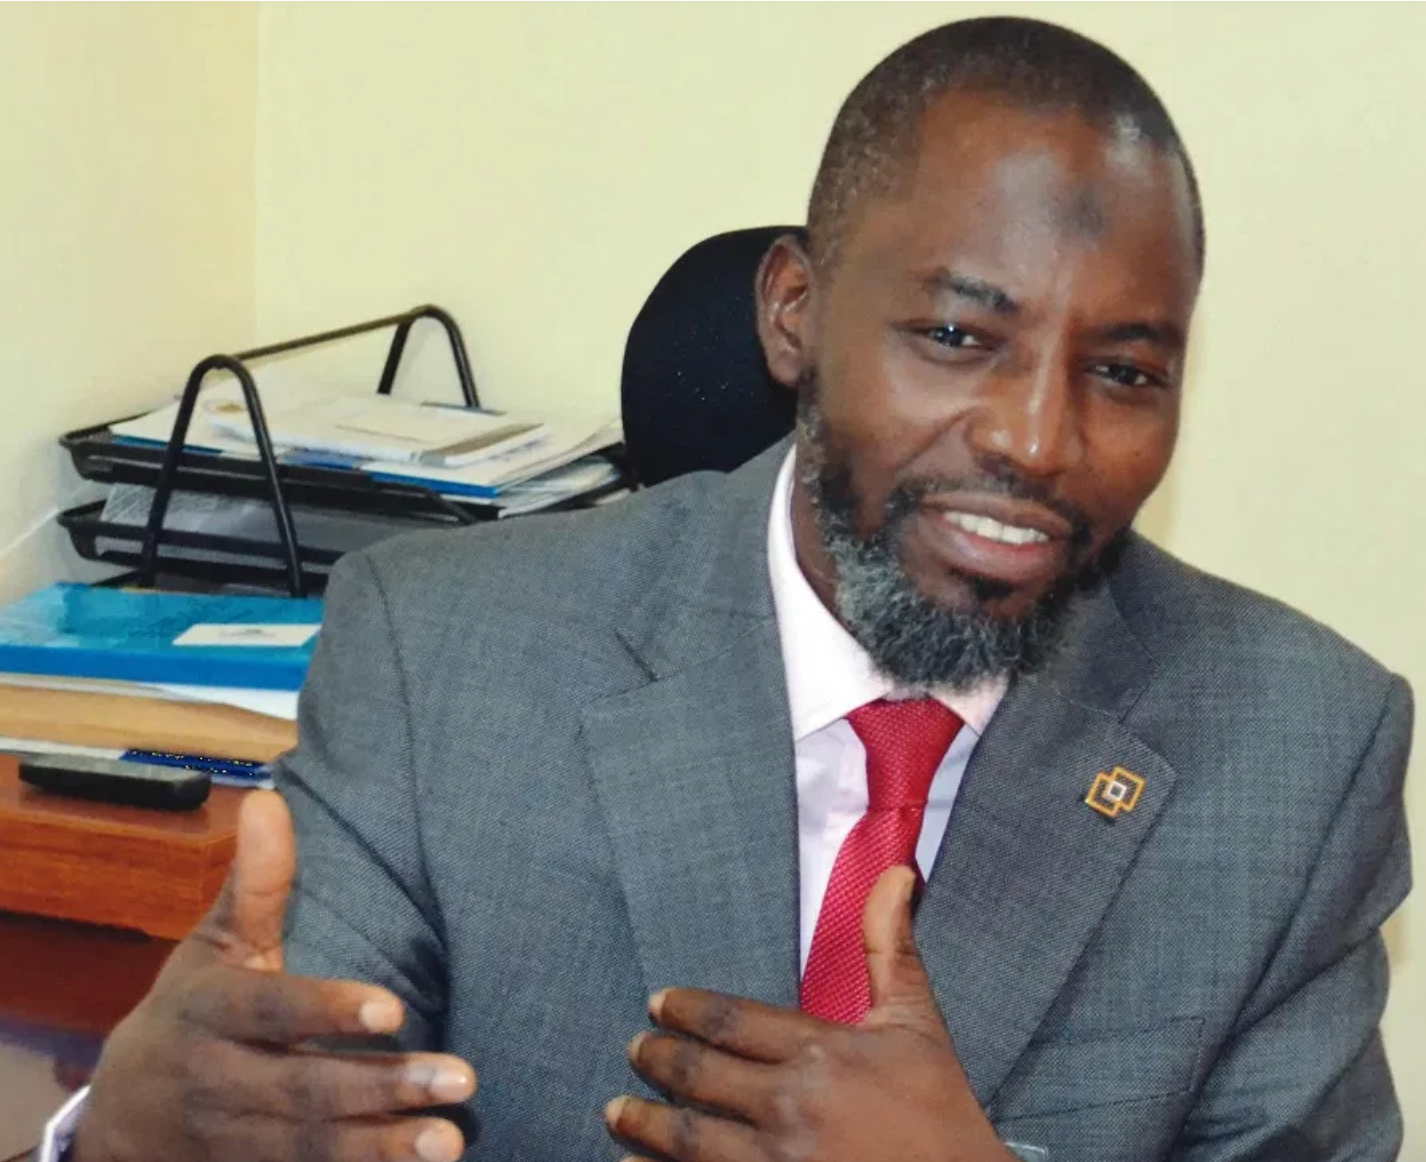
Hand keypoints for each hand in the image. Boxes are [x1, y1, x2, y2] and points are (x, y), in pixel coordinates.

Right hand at [73, 791, 475, 1161]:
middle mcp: (215, 1082)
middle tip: (459, 1079)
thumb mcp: (212, 945)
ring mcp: (229, 1141)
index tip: (394, 1007)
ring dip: (381, 1147)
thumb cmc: (192, 1009)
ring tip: (449, 1140)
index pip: (270, 1012)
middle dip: (382, 1087)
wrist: (122, 1116)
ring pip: (309, 1149)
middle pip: (302, 1089)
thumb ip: (252, 883)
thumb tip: (269, 799)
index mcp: (208, 1012)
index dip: (327, 1010)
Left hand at [606, 866, 1014, 1161]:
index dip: (684, 1009)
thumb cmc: (941, 1113)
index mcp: (822, 1050)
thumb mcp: (917, 1023)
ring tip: (618, 1113)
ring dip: (643, 1123)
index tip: (658, 1003)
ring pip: (686, 1137)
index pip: (729, 1020)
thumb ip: (890, 947)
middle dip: (656, 1060)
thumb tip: (897, 871)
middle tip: (635, 1050)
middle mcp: (792, 1105)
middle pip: (697, 1075)